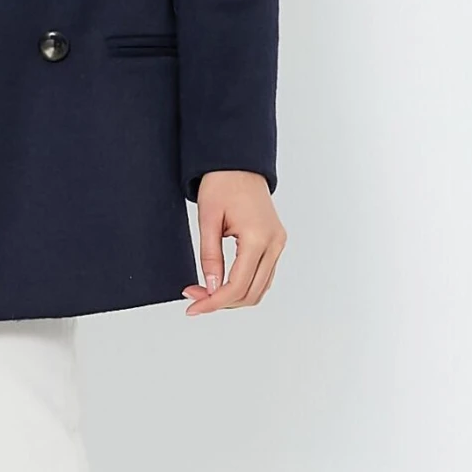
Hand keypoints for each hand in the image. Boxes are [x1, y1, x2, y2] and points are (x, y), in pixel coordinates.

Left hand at [182, 172, 285, 314]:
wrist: (239, 164)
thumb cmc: (222, 184)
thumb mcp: (208, 220)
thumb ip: (210, 256)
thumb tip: (210, 288)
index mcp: (258, 237)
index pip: (237, 285)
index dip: (213, 302)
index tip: (193, 307)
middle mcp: (274, 243)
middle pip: (251, 293)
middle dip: (221, 302)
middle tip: (193, 297)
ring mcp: (278, 244)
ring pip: (259, 289)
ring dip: (232, 297)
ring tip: (204, 291)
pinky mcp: (276, 243)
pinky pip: (263, 276)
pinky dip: (243, 286)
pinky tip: (221, 283)